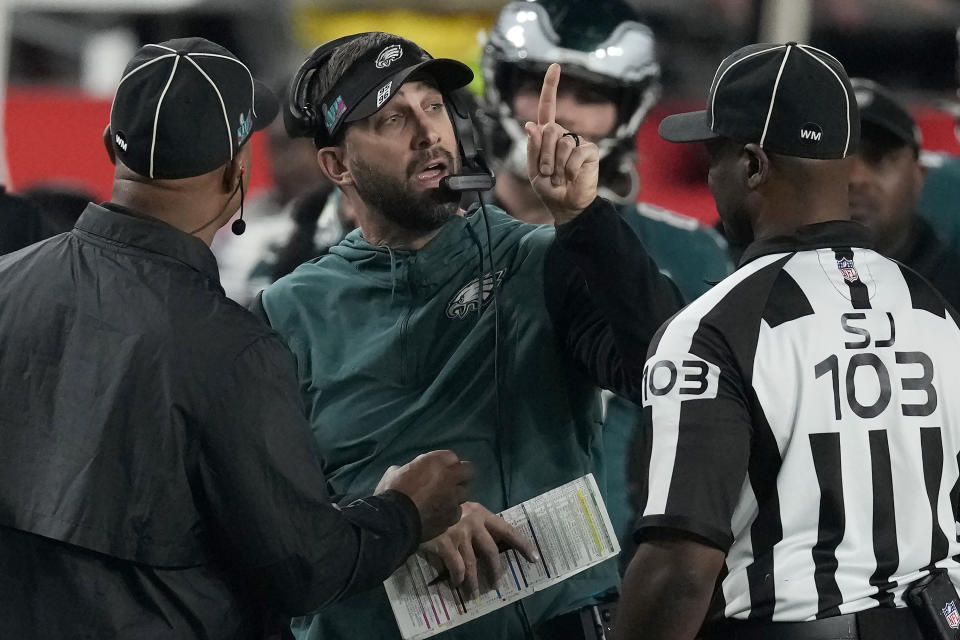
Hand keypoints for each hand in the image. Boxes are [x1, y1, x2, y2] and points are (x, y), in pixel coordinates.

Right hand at [375, 450, 472, 541]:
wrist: (394, 520)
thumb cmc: (391, 492)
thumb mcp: (394, 472)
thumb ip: (407, 469)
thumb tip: (403, 471)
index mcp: (436, 461)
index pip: (451, 457)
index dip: (445, 464)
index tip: (438, 469)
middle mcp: (450, 477)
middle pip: (467, 471)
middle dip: (460, 475)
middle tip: (450, 481)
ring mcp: (454, 498)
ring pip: (465, 492)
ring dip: (457, 494)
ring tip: (445, 500)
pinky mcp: (452, 516)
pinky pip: (457, 511)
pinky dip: (450, 512)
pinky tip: (441, 515)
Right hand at [419, 502, 538, 595]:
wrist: (411, 505)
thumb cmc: (435, 501)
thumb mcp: (455, 501)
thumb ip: (465, 509)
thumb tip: (473, 520)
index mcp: (479, 512)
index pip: (507, 530)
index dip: (522, 545)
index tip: (534, 558)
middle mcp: (472, 523)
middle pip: (491, 552)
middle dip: (495, 570)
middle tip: (496, 583)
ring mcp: (459, 535)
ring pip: (472, 564)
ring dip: (474, 581)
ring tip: (474, 593)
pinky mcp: (445, 545)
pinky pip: (456, 568)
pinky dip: (458, 579)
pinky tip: (456, 584)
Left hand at [524, 63, 599, 224]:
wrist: (566, 205)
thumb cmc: (549, 189)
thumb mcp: (533, 170)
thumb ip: (532, 148)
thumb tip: (531, 125)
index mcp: (548, 136)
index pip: (548, 107)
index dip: (550, 87)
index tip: (554, 66)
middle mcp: (563, 135)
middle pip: (549, 131)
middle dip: (543, 156)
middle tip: (547, 174)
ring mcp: (578, 142)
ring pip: (560, 143)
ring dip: (554, 166)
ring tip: (559, 178)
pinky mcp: (589, 151)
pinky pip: (574, 154)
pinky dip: (567, 170)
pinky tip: (570, 177)